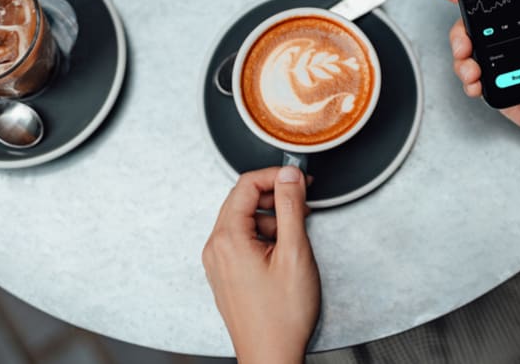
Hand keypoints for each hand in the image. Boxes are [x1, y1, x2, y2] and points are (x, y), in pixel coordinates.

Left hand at [202, 166, 319, 363]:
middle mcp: (216, 247)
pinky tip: (283, 252)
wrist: (271, 357)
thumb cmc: (281, 316)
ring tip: (296, 236)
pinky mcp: (226, 273)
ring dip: (271, 218)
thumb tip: (289, 175)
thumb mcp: (294, 252)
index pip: (246, 185)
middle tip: (303, 202)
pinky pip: (242, 239)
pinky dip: (264, 236)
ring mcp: (218, 262)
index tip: (298, 178)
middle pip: (242, 200)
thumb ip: (290, 206)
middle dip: (275, 196)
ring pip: (244, 220)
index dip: (275, 176)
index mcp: (228, 238)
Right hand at [436, 0, 519, 154]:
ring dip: (460, 57)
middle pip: (476, 29)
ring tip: (469, 62)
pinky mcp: (509, 96)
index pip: (502, 2)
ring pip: (471, 57)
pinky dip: (470, 83)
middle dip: (457, 29)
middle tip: (463, 36)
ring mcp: (512, 71)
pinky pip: (481, 87)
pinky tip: (475, 82)